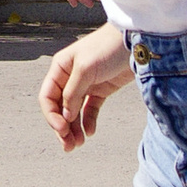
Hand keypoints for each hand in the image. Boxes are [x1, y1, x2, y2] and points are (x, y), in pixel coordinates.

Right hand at [39, 26, 133, 152]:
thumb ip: (73, 93)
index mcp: (60, 68)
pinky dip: (89, 122)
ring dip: (74, 128)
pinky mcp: (101, 90)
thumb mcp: (86, 69)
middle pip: (59, 108)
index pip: (48, 97)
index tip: (61, 129)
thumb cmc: (108, 47)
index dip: (51, 116)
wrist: (138, 41)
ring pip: (74, 112)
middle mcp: (70, 77)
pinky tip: (91, 132)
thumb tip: (65, 116)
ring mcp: (86, 85)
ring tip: (79, 143)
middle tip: (68, 145)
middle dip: (62, 127)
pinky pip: (90, 110)